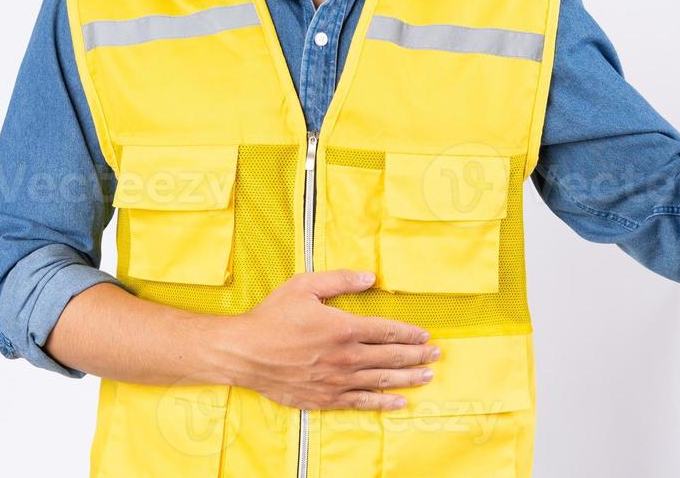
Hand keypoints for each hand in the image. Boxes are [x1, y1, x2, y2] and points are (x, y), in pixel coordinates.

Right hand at [212, 268, 440, 410]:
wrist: (244, 352)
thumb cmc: (272, 316)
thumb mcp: (305, 285)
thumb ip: (340, 279)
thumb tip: (371, 277)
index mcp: (343, 327)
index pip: (387, 330)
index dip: (410, 333)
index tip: (425, 335)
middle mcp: (345, 357)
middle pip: (390, 356)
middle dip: (417, 356)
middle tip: (436, 355)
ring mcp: (336, 380)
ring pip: (381, 380)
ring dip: (408, 378)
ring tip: (428, 376)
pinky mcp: (325, 398)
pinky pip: (361, 402)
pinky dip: (383, 402)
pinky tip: (400, 402)